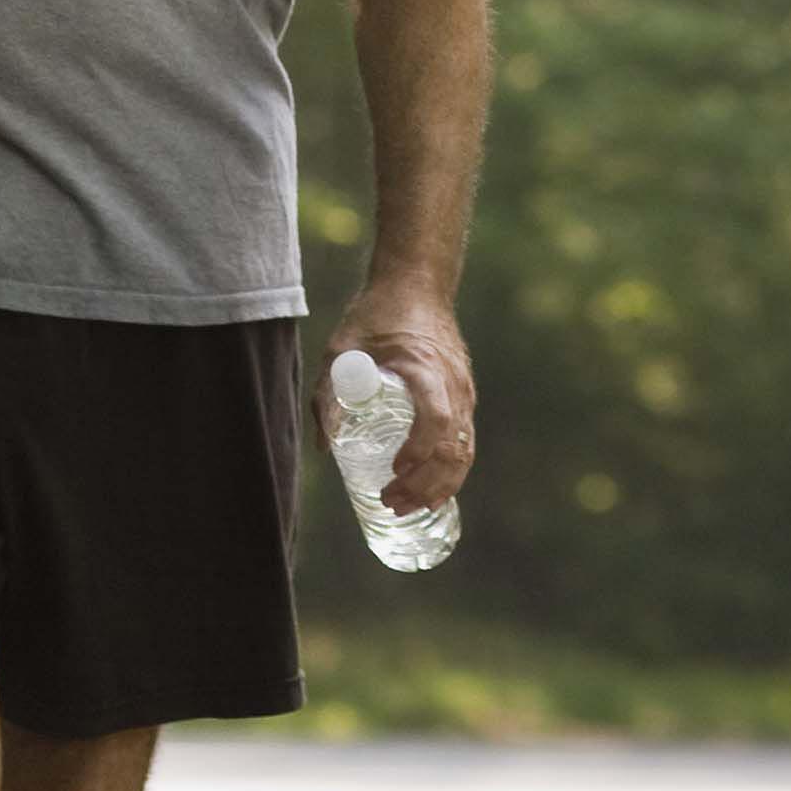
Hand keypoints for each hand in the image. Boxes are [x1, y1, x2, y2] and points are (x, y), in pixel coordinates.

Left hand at [323, 287, 476, 515]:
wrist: (418, 283)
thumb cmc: (378, 313)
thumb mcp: (342, 347)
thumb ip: (329, 392)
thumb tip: (325, 444)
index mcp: (426, 368)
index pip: (436, 421)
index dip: (418, 453)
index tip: (393, 472)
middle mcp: (453, 383)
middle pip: (453, 448)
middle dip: (424, 485)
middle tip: (390, 503)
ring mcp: (463, 391)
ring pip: (464, 451)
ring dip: (439, 486)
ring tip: (406, 507)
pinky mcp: (463, 396)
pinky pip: (465, 442)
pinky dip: (451, 472)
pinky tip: (431, 492)